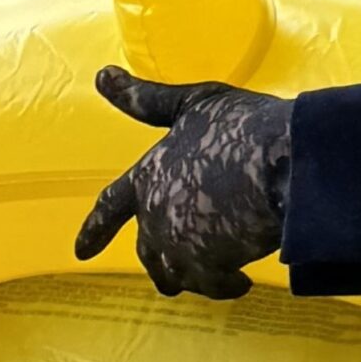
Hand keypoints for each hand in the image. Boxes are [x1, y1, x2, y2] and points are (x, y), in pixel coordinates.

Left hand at [74, 68, 291, 298]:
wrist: (280, 163)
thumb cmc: (239, 126)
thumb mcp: (192, 103)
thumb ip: (147, 100)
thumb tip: (101, 75)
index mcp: (148, 176)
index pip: (111, 205)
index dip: (94, 229)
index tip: (79, 253)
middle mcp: (156, 215)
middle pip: (148, 252)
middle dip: (160, 265)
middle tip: (175, 277)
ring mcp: (181, 244)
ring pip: (179, 276)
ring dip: (195, 278)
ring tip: (220, 276)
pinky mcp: (212, 266)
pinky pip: (214, 286)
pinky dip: (226, 286)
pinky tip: (243, 282)